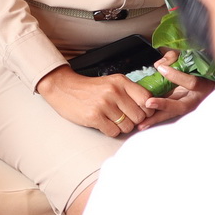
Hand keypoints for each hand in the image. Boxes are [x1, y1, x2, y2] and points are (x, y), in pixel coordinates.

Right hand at [36, 66, 153, 137]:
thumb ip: (130, 93)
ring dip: (121, 127)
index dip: (146, 110)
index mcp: (121, 81)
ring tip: (111, 120)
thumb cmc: (90, 89)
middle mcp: (114, 91)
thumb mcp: (112, 83)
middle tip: (123, 118)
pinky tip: (103, 123)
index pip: (147, 100)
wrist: (64, 88)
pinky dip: (110, 131)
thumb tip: (150, 109)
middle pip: (139, 116)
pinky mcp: (94, 116)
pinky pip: (113, 132)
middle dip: (133, 121)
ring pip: (127, 126)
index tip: (139, 112)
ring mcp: (104, 104)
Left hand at [136, 50, 214, 131]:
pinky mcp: (177, 111)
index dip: (176, 76)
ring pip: (171, 114)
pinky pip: (165, 115)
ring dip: (156, 119)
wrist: (204, 80)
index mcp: (203, 86)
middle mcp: (196, 100)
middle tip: (149, 103)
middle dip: (164, 105)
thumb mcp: (187, 57)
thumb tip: (159, 65)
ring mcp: (186, 107)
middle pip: (181, 106)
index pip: (191, 83)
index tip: (161, 68)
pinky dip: (154, 119)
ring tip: (142, 123)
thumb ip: (173, 58)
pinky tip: (142, 125)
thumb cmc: (196, 67)